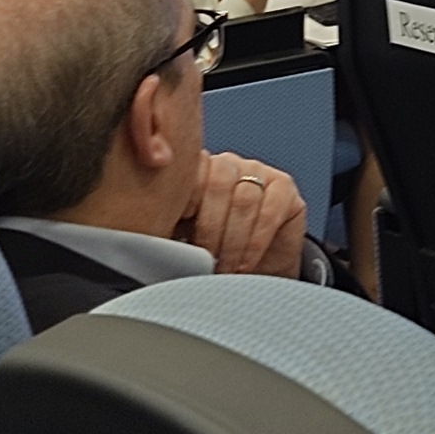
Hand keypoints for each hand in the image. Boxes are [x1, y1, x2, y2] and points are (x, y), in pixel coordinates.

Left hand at [179, 152, 310, 277]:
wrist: (252, 269)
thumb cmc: (211, 253)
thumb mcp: (183, 239)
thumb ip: (169, 230)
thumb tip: (150, 243)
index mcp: (197, 171)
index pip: (190, 171)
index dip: (183, 200)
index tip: (174, 229)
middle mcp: (228, 165)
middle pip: (218, 184)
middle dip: (210, 229)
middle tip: (206, 260)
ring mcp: (258, 172)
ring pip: (244, 200)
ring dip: (233, 241)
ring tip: (225, 268)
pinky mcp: (284, 188)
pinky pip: (271, 210)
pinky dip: (255, 241)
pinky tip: (245, 263)